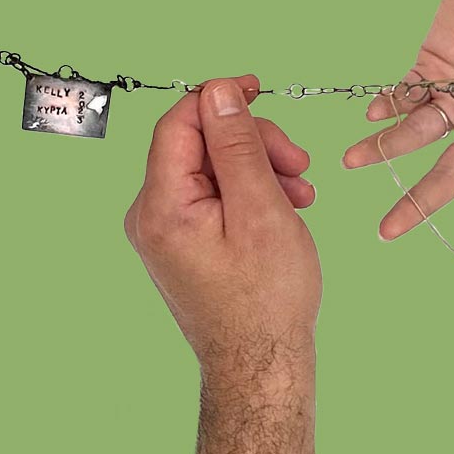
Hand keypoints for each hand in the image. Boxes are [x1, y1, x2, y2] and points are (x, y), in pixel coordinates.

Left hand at [125, 77, 318, 387]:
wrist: (260, 365)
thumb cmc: (266, 300)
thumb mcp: (261, 210)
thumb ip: (237, 146)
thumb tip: (219, 91)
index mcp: (161, 207)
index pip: (179, 124)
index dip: (220, 99)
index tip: (259, 88)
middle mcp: (151, 215)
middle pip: (198, 144)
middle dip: (252, 143)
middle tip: (299, 163)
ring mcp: (165, 231)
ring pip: (212, 169)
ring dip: (259, 168)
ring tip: (301, 193)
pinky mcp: (183, 242)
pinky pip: (215, 196)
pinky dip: (251, 193)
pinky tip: (286, 207)